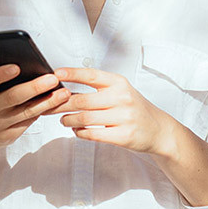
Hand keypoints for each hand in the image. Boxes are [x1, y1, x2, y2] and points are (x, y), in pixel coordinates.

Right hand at [0, 65, 69, 152]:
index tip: (17, 66)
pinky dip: (41, 112)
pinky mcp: (6, 137)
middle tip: (53, 79)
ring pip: (25, 112)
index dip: (1, 74)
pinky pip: (27, 123)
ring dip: (47, 102)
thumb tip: (29, 68)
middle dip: (35, 87)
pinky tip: (54, 105)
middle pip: (12, 97)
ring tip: (63, 93)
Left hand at [46, 68, 175, 154]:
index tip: (55, 73)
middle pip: (82, 100)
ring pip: (85, 118)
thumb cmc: (133, 107)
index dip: (71, 73)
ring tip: (63, 120)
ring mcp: (124, 117)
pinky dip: (80, 133)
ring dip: (68, 120)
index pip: (91, 75)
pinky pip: (93, 134)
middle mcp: (122, 97)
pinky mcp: (124, 136)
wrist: (158, 129)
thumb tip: (64, 86)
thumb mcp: (120, 90)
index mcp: (119, 82)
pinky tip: (77, 130)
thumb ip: (98, 88)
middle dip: (61, 103)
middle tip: (49, 106)